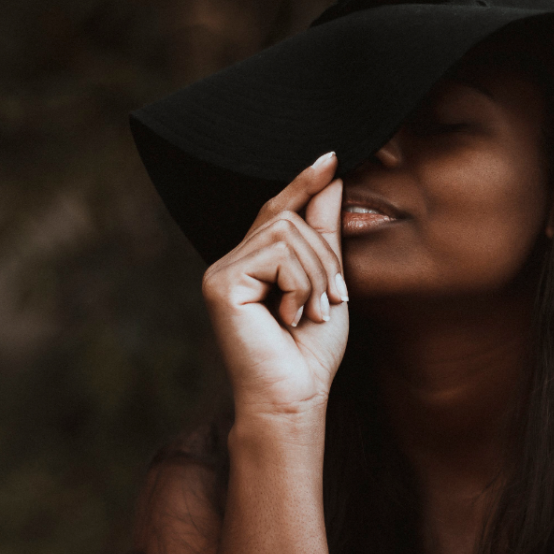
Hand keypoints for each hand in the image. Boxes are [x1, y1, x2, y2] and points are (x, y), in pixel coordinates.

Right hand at [201, 151, 347, 417]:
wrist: (297, 397)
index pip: (278, 209)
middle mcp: (230, 262)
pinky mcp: (221, 282)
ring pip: (287, 233)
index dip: (303, 182)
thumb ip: (324, 233)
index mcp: (253, 262)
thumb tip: (330, 179)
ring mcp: (221, 271)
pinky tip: (290, 318)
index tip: (331, 157)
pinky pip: (277, 254)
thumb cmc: (311, 350)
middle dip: (324, 258)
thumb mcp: (327, 281)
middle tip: (331, 301)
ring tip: (311, 314)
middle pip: (288, 218)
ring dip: (315, 275)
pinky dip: (299, 286)